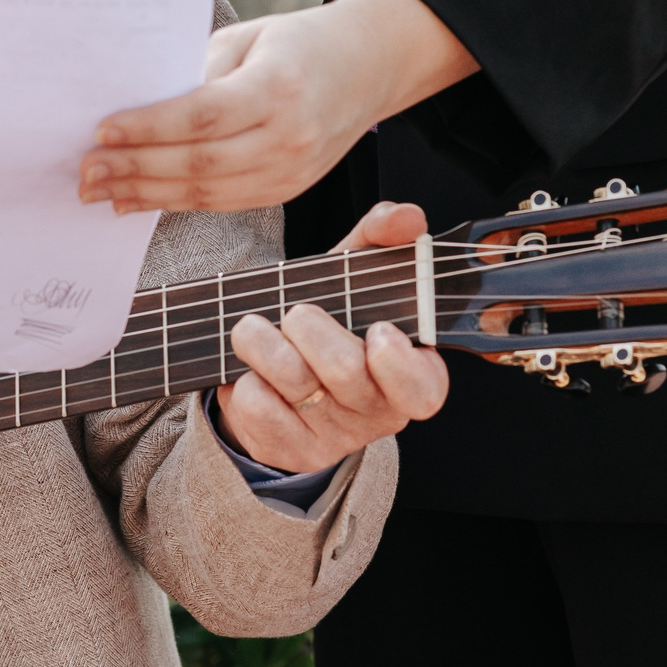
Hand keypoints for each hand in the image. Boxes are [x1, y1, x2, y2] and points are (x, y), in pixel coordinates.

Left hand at [79, 0, 476, 213]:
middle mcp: (290, 136)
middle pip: (200, 161)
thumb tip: (140, 103)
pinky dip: (174, 203)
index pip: (202, 114)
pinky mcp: (286, 190)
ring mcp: (292, 171)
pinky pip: (221, 203)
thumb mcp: (249, 37)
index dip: (149, 126)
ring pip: (207, 192)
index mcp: (279, 87)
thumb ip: (199, 70)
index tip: (103, 129)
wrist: (367, 68)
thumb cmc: (299, 44)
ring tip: (100, 190)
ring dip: (146, 194)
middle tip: (86, 169)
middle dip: (135, 168)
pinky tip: (136, 200)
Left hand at [217, 201, 449, 473]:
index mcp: (411, 372)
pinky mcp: (290, 449)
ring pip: (294, 383)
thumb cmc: (327, 320)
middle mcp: (377, 411)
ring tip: (252, 328)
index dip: (399, 364)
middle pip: (345, 371)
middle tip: (295, 312)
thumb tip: (406, 216)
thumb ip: (380, 239)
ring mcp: (334, 437)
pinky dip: (243, 379)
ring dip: (261, 342)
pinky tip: (250, 371)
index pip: (423, 388)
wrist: (274, 371)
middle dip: (308, 326)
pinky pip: (258, 408)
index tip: (377, 331)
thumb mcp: (351, 277)